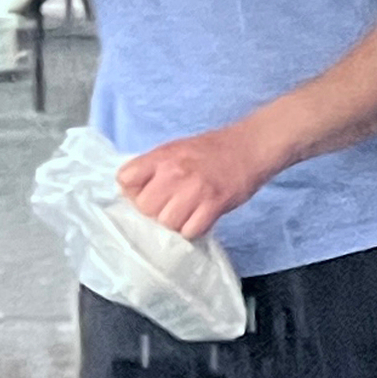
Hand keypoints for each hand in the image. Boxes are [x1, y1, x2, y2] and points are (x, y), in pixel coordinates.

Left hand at [117, 120, 282, 241]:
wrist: (251, 147)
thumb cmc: (213, 150)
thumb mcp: (175, 149)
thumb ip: (153, 168)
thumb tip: (134, 194)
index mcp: (162, 156)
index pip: (125, 180)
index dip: (133, 192)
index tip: (147, 194)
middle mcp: (175, 172)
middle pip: (145, 207)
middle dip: (155, 212)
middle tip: (170, 207)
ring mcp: (195, 189)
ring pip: (167, 223)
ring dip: (176, 223)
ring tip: (187, 214)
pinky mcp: (214, 204)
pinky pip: (191, 230)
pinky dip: (194, 229)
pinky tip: (201, 218)